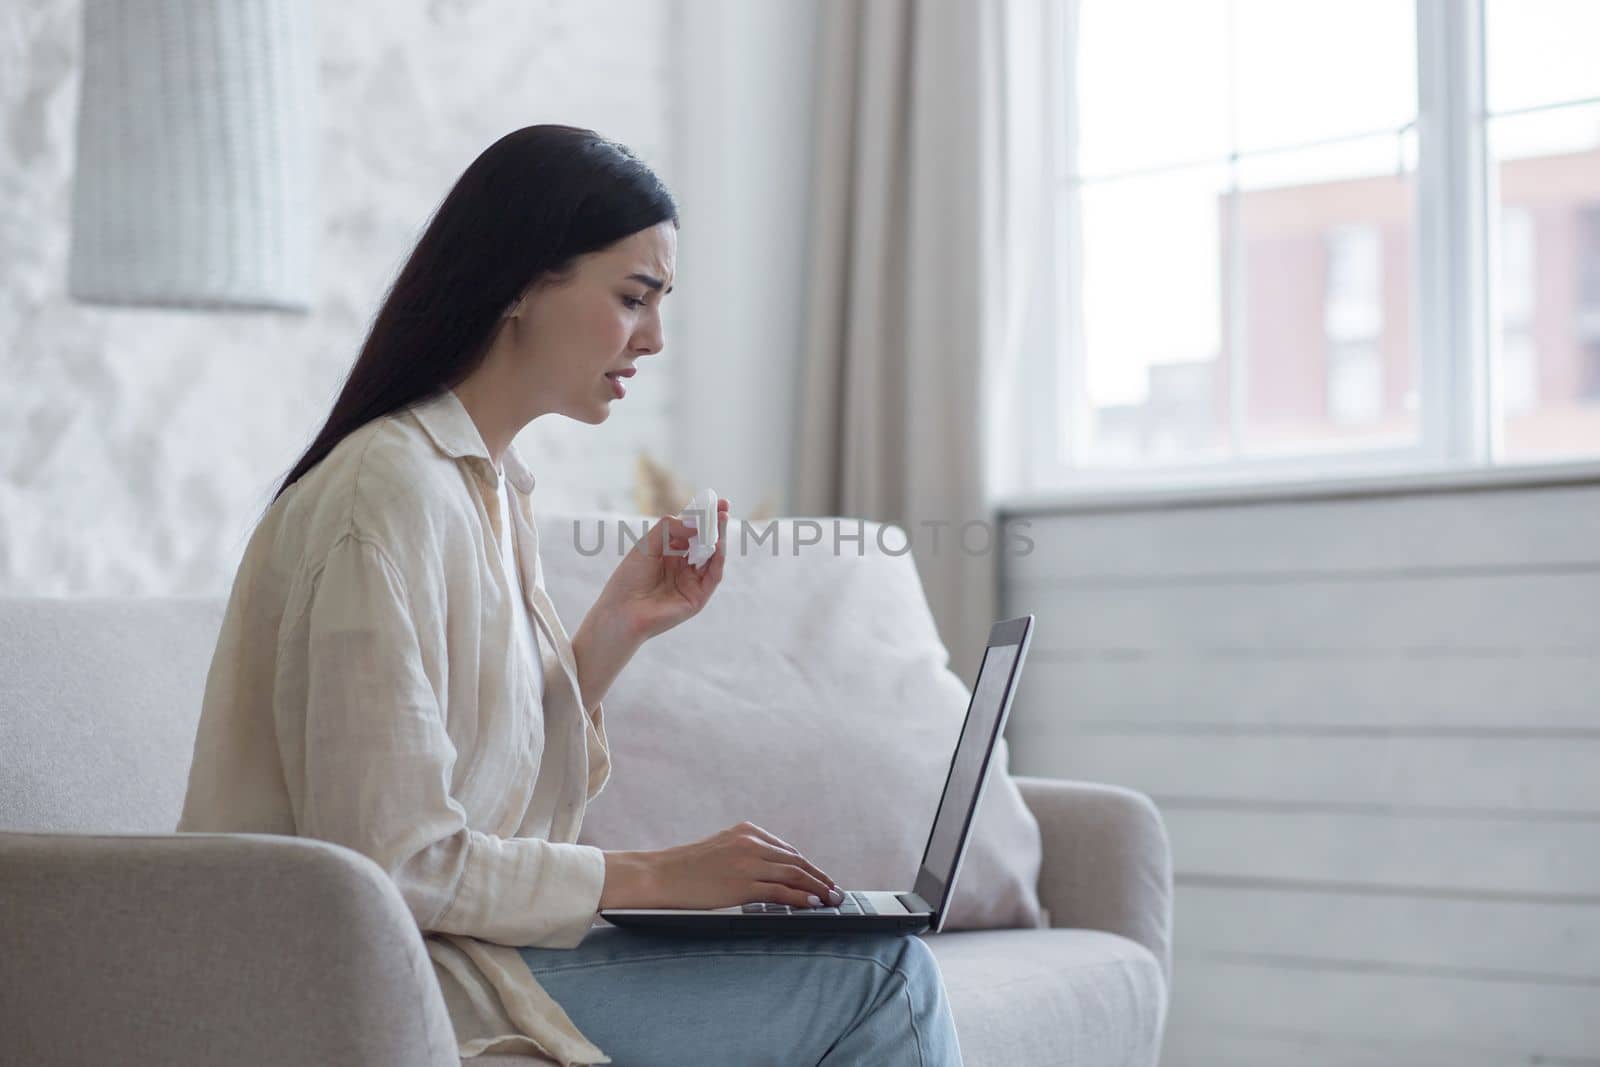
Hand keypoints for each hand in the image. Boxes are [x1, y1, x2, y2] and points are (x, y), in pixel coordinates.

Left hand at [595, 497, 729, 643]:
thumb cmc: (629, 578)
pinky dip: (718, 559)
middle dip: (715, 525)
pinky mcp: (698, 597)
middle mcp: (683, 567)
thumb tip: (696, 523)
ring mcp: (692, 582)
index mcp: (669, 554)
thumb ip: (670, 528)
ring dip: (719, 539)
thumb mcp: (647, 545)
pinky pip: (713, 575)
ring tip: (723, 520)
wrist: (621, 611)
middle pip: (704, 542)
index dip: (703, 517)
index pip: (691, 531)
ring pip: (712, 557)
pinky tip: (718, 544)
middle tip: (725, 508)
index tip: (715, 501)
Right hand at [602, 822, 844, 910]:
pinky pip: (780, 891)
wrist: (659, 875)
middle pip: (796, 861)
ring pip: (794, 874)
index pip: (787, 851)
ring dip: (817, 888)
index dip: (808, 867)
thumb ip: (746, 855)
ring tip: (831, 899)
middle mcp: (750, 842)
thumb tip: (773, 873)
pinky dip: (801, 898)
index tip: (821, 879)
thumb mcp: (720, 850)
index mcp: (746, 832)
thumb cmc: (686, 868)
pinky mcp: (741, 884)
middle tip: (835, 890)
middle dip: (819, 877)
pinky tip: (813, 904)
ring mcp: (747, 862)